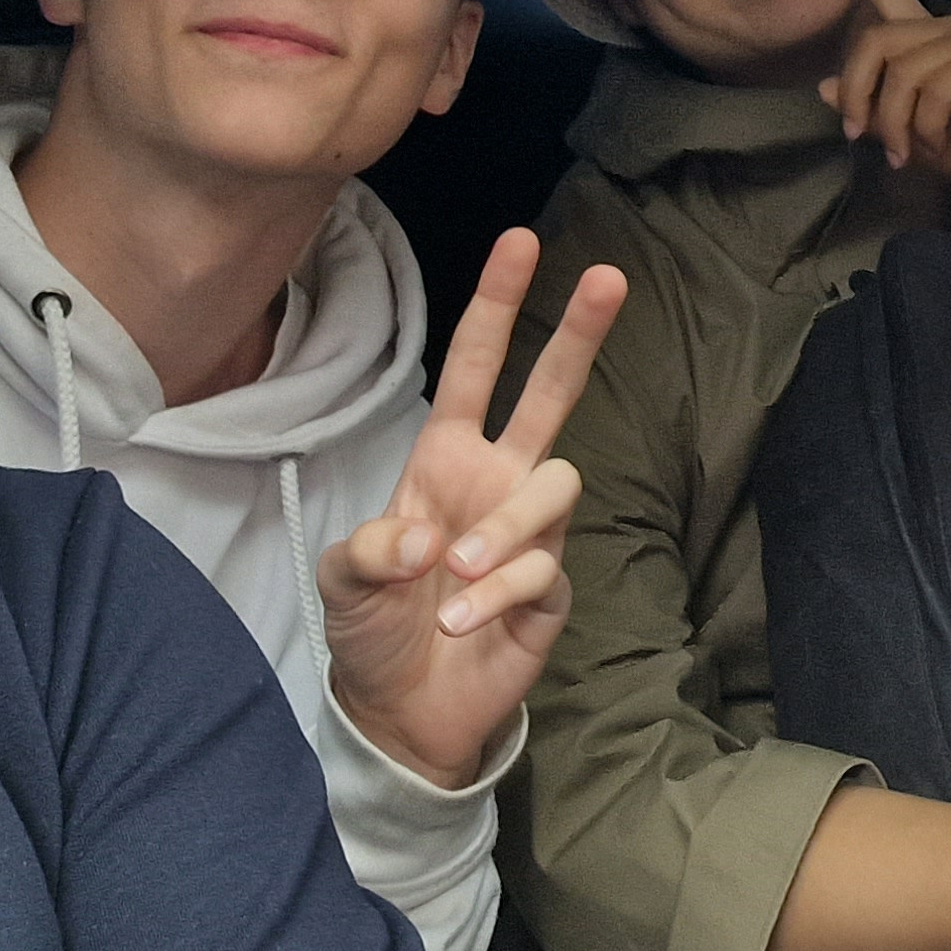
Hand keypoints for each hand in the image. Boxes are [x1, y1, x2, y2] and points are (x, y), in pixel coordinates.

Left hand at [321, 230, 624, 791]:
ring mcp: (529, 534)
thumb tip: (424, 537)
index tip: (520, 242)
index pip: (474, 368)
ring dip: (503, 531)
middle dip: (577, 334)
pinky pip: (543, 569)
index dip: (495, 306)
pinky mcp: (549, 589)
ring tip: (449, 579)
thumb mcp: (344, 578)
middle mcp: (497, 482)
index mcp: (446, 459)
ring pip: (554, 487)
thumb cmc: (374, 626)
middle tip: (607, 277)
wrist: (400, 709)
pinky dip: (496, 592)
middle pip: (552, 394)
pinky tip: (460, 622)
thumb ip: (370, 549)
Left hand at [819, 0, 950, 231]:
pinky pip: (937, 88)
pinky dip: (926, 125)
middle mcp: (949, 28)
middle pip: (878, 40)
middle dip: (860, 95)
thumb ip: (870, 107)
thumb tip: (823, 87)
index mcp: (924, 36)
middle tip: (862, 137)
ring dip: (895, 122)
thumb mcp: (904, 130)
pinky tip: (937, 142)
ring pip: (905, 71)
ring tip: (906, 152)